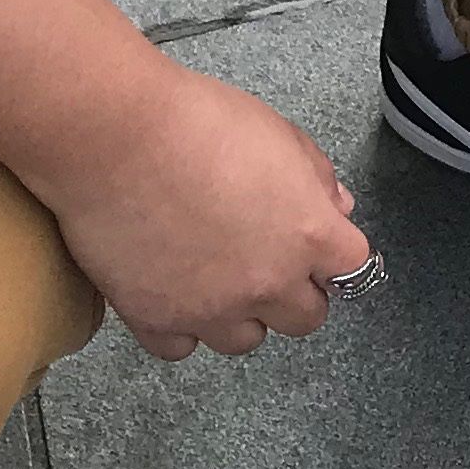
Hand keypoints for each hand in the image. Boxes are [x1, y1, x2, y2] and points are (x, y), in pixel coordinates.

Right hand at [37, 57, 369, 359]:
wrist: (117, 138)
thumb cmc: (198, 121)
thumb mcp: (279, 133)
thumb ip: (317, 176)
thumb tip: (336, 207)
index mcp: (308, 233)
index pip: (352, 270)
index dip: (333, 259)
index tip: (318, 252)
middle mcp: (267, 281)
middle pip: (306, 318)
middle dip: (293, 292)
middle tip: (266, 262)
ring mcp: (211, 308)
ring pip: (244, 340)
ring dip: (238, 314)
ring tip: (214, 275)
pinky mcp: (156, 320)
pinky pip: (181, 347)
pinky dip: (179, 326)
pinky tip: (170, 291)